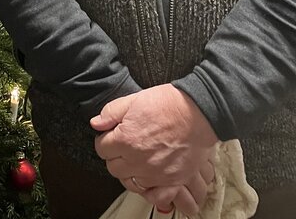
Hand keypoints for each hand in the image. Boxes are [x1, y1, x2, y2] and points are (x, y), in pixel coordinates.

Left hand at [91, 84, 217, 214]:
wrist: (200, 112)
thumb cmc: (168, 103)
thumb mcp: (133, 100)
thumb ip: (110, 113)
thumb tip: (96, 124)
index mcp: (126, 139)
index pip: (101, 149)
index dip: (105, 140)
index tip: (111, 136)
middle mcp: (138, 160)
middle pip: (114, 168)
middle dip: (115, 156)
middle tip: (124, 147)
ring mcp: (156, 173)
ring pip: (131, 182)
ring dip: (131, 172)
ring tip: (137, 160)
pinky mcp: (173, 180)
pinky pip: (155, 195)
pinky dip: (150, 189)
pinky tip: (150, 177)